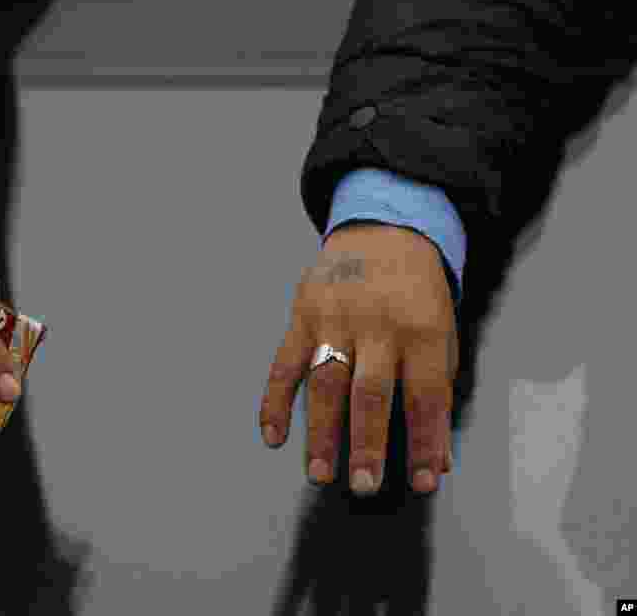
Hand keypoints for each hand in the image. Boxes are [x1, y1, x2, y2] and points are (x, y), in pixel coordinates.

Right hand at [259, 223, 457, 494]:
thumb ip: (437, 390)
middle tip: (363, 485)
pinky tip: (272, 435)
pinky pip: (284, 363)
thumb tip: (436, 460)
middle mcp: (377, 323)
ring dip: (320, 431)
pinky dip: (274, 401)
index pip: (425, 395)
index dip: (424, 441)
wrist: (383, 229)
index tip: (420, 482)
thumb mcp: (442, 332)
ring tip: (319, 472)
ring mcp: (335, 318)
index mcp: (422, 328)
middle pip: (370, 392)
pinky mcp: (302, 315)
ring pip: (325, 382)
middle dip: (366, 443)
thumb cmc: (417, 292)